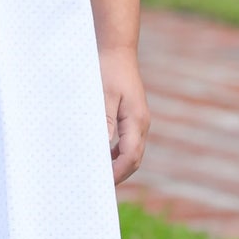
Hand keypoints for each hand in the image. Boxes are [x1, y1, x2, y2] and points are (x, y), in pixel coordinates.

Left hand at [101, 50, 150, 182]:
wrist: (116, 51)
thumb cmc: (108, 70)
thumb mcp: (104, 96)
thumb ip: (104, 123)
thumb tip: (101, 150)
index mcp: (137, 121)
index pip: (130, 157)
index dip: (116, 173)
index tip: (100, 184)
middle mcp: (141, 124)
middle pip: (133, 159)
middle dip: (118, 174)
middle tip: (98, 187)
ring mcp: (138, 121)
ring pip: (131, 152)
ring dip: (116, 165)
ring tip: (97, 175)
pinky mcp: (131, 117)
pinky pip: (126, 142)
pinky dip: (115, 153)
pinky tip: (101, 155)